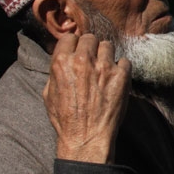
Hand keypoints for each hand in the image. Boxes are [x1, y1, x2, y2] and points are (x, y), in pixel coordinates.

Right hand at [42, 34, 131, 163]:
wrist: (86, 137)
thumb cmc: (66, 119)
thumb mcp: (49, 94)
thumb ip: (56, 72)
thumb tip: (63, 60)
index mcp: (62, 63)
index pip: (70, 37)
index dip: (74, 45)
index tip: (78, 51)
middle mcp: (83, 60)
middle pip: (91, 38)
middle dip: (91, 47)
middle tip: (92, 60)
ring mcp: (104, 66)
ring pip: (108, 45)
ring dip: (106, 55)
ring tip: (104, 70)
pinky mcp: (121, 75)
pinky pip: (124, 61)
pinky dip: (121, 68)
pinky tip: (116, 79)